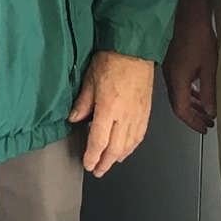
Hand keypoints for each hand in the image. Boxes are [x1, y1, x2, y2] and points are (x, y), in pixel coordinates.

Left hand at [68, 51, 153, 176]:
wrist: (133, 49)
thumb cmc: (111, 60)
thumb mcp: (89, 80)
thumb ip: (82, 103)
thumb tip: (74, 119)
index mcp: (109, 108)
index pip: (99, 141)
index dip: (93, 156)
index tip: (88, 164)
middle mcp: (125, 115)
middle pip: (115, 148)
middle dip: (105, 163)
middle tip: (97, 171)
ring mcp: (138, 115)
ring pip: (129, 145)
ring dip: (119, 158)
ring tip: (110, 164)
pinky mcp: (146, 112)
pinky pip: (140, 135)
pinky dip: (132, 147)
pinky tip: (126, 150)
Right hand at [162, 14, 218, 134]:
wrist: (190, 16)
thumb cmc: (201, 40)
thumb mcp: (209, 68)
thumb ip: (209, 92)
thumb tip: (210, 113)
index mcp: (177, 79)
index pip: (181, 109)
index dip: (192, 122)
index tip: (205, 129)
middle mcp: (170, 77)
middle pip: (178, 104)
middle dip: (193, 116)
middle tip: (207, 124)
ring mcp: (169, 70)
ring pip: (178, 95)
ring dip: (192, 105)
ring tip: (206, 113)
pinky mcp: (172, 63)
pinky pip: (179, 85)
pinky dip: (189, 94)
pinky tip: (199, 94)